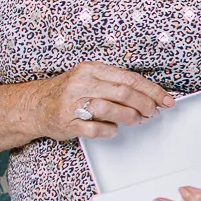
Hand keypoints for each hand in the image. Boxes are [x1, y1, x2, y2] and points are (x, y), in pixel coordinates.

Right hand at [33, 62, 174, 140]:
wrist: (34, 105)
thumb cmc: (68, 92)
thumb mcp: (89, 78)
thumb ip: (115, 83)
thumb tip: (148, 95)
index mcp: (91, 69)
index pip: (130, 78)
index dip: (152, 90)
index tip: (166, 99)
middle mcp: (82, 84)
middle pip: (124, 93)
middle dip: (145, 104)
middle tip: (154, 112)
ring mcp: (73, 103)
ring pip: (111, 109)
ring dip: (131, 117)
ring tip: (138, 120)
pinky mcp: (68, 122)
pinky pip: (97, 128)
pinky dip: (110, 130)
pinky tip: (114, 129)